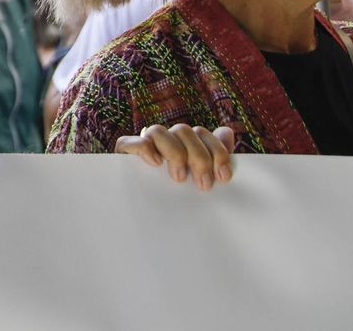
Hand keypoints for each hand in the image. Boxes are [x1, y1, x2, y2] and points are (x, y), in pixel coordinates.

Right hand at [114, 124, 235, 189]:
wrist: (149, 222)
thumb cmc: (181, 200)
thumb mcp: (202, 180)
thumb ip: (216, 157)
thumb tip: (227, 133)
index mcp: (185, 144)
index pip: (202, 133)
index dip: (217, 151)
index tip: (223, 176)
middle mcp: (165, 140)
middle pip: (184, 131)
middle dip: (199, 157)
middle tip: (203, 185)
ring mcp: (144, 146)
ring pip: (159, 131)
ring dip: (174, 152)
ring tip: (179, 178)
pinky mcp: (125, 155)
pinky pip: (129, 141)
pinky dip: (144, 148)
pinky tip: (155, 164)